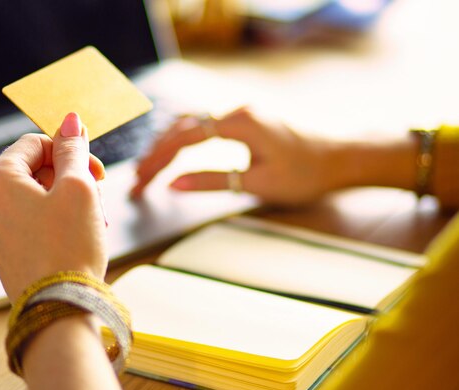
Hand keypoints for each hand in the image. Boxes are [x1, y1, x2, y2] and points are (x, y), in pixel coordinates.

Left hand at [0, 113, 107, 302]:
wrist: (59, 308)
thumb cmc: (69, 247)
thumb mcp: (78, 187)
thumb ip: (72, 149)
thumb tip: (70, 121)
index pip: (35, 143)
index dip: (69, 150)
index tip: (94, 168)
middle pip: (33, 171)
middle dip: (70, 178)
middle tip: (97, 194)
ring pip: (35, 198)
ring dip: (66, 201)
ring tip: (93, 219)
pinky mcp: (4, 253)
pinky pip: (30, 224)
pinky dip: (55, 222)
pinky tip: (77, 236)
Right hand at [131, 106, 337, 205]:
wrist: (345, 156)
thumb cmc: (308, 173)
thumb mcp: (259, 184)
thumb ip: (213, 182)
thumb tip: (174, 185)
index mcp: (240, 123)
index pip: (185, 139)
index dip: (158, 161)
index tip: (141, 181)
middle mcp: (238, 110)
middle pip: (183, 128)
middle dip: (157, 154)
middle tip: (139, 180)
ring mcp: (243, 112)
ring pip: (192, 122)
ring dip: (168, 144)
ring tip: (149, 167)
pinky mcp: (248, 119)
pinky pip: (206, 124)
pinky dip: (185, 139)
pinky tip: (176, 152)